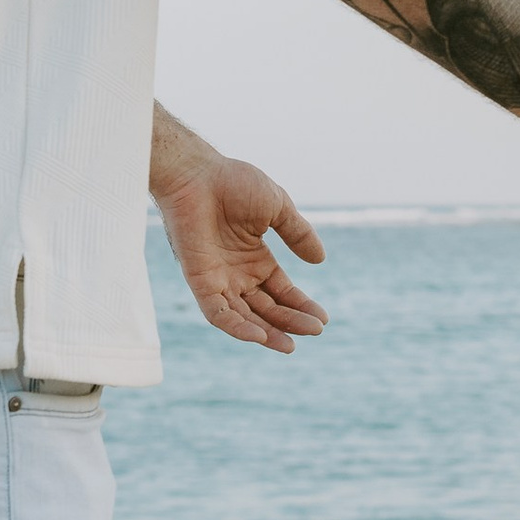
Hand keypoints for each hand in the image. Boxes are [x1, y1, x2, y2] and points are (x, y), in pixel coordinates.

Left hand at [156, 155, 327, 354]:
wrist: (197, 174)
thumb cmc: (232, 183)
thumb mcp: (277, 207)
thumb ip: (298, 234)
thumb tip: (321, 260)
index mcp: (254, 258)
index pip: (281, 291)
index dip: (301, 305)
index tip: (322, 319)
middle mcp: (236, 273)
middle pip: (266, 308)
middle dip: (290, 321)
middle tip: (314, 331)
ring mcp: (217, 279)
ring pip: (244, 317)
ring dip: (267, 332)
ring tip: (290, 344)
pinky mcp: (199, 280)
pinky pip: (217, 313)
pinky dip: (236, 327)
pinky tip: (259, 335)